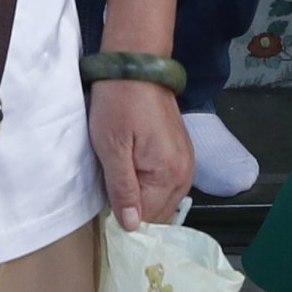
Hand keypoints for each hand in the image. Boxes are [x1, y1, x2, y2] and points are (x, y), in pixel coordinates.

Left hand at [88, 78, 191, 229]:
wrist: (136, 65)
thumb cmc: (119, 103)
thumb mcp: (111, 148)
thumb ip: (123, 189)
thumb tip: (132, 226)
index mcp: (169, 175)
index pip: (148, 220)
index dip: (125, 220)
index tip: (105, 212)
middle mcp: (185, 173)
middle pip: (159, 214)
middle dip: (136, 212)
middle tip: (109, 197)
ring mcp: (186, 162)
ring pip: (163, 200)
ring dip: (143, 199)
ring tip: (119, 185)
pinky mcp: (181, 152)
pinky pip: (167, 184)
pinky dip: (150, 185)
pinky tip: (133, 174)